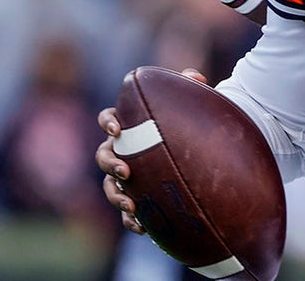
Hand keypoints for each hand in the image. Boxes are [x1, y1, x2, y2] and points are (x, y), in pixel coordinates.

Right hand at [96, 69, 207, 234]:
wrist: (201, 149)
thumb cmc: (191, 121)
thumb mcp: (193, 103)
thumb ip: (191, 87)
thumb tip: (195, 77)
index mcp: (130, 124)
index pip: (108, 118)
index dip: (108, 122)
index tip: (117, 129)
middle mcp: (123, 150)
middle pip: (103, 155)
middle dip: (110, 163)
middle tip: (125, 170)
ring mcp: (127, 175)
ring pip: (109, 186)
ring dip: (116, 195)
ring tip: (131, 204)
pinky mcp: (137, 195)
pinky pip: (127, 210)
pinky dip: (131, 219)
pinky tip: (143, 227)